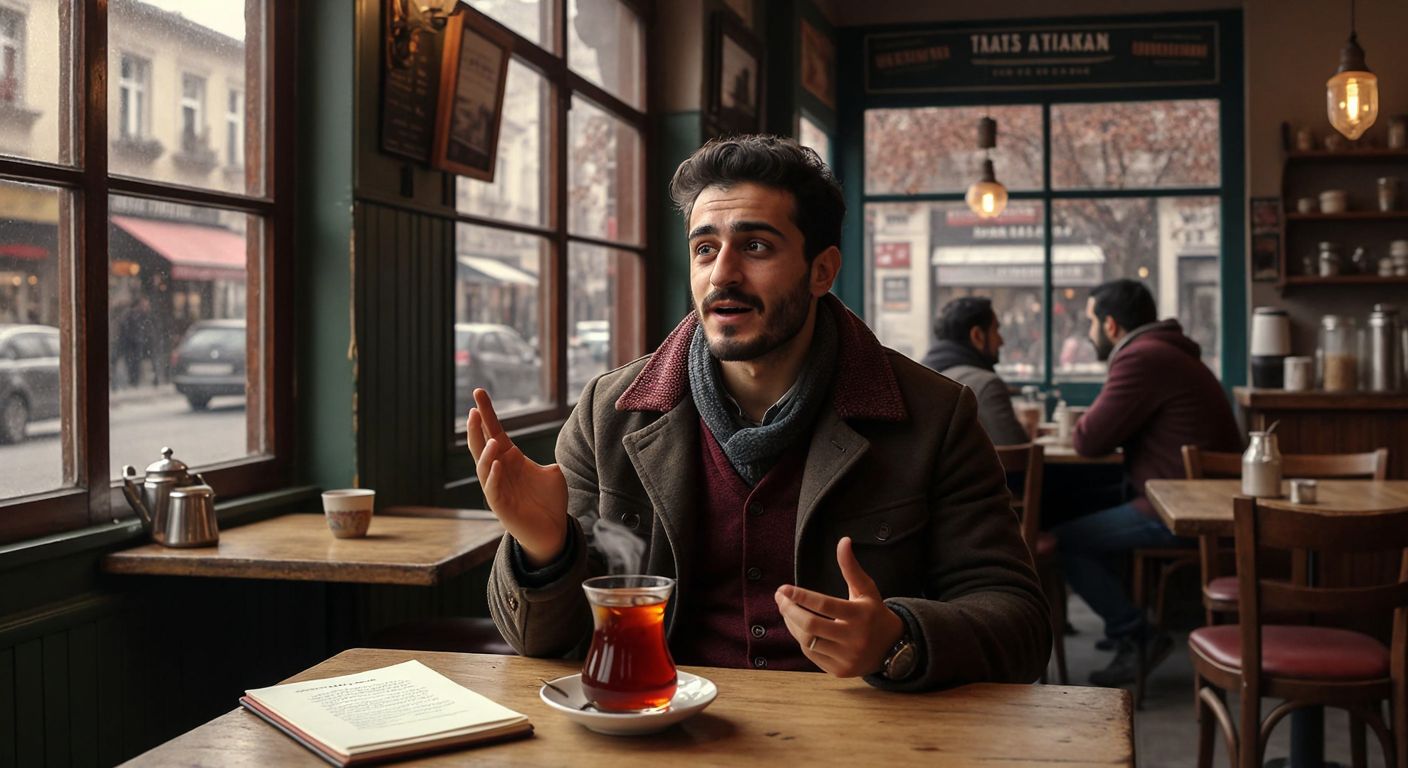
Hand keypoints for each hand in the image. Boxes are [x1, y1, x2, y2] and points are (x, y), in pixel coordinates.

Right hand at [466, 388, 568, 566]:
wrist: (552, 531)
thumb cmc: (549, 502)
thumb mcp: (553, 474)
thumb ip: (550, 460)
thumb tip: (555, 453)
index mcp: (510, 458)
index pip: (494, 431)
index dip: (487, 413)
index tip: (478, 393)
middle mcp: (499, 471)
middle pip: (481, 445)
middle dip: (476, 428)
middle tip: (473, 410)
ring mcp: (497, 488)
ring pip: (483, 468)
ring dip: (486, 453)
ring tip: (492, 440)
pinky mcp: (501, 506)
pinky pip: (492, 490)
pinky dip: (493, 477)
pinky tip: (497, 465)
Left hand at [774, 537, 904, 677]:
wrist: (892, 648)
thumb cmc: (873, 613)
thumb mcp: (866, 589)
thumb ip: (851, 567)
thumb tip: (843, 540)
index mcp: (860, 614)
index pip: (824, 605)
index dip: (801, 596)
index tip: (783, 589)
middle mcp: (854, 638)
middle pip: (811, 625)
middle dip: (789, 610)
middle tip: (780, 598)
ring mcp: (847, 657)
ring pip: (808, 641)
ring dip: (792, 624)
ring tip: (786, 610)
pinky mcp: (840, 671)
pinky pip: (811, 654)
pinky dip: (801, 639)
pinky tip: (798, 627)